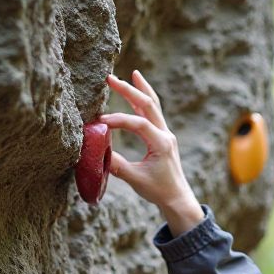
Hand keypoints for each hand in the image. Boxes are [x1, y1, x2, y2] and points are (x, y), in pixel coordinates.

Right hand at [100, 70, 204, 233]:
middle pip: (148, 105)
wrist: (177, 199)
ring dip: (142, 90)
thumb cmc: (159, 191)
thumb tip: (96, 153)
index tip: (101, 122)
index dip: (119, 120)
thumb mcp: (136, 179)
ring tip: (133, 74)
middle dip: (130, 90)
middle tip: (112, 78)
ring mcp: (166, 135)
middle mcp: (166, 135)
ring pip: (154, 106)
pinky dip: (145, 101)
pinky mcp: (164, 137)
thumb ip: (117, 166)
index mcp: (161, 144)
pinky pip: (154, 114)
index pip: (138, 124)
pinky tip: (137, 91)